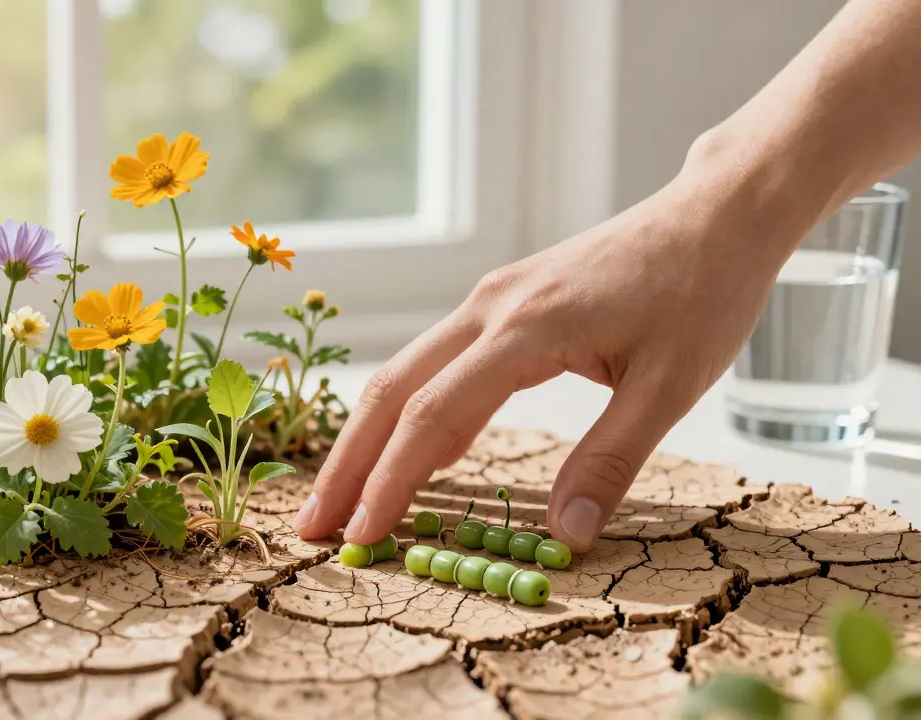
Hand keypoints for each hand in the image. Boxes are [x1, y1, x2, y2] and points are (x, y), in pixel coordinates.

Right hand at [291, 170, 803, 550]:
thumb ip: (609, 462)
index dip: (391, 482)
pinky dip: (411, 414)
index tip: (360, 537)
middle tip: (310, 528)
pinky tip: (412, 455)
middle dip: (347, 464)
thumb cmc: (703, 292)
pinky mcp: (502, 304)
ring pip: (405, 374)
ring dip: (368, 440)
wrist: (716, 213)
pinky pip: (438, 364)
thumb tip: (562, 537)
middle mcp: (488, 308)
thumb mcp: (670, 386)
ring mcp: (490, 301)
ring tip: (342, 501)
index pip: (432, 415)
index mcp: (524, 328)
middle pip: (391, 391)